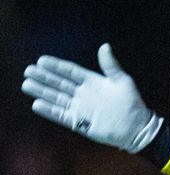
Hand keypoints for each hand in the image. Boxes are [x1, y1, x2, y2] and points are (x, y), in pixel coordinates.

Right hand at [22, 43, 161, 152]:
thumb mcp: (122, 81)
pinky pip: (62, 116)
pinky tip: (37, 104)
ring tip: (27, 85)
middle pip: (59, 84)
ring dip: (42, 92)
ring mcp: (81, 108)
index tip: (42, 60)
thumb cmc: (132, 104)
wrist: (137, 128)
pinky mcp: (80, 123)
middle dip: (44, 77)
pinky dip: (50, 111)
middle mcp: (83, 94)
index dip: (56, 66)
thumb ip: (110, 65)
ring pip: (57, 98)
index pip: (70, 72)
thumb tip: (104, 46)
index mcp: (92, 82)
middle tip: (28, 70)